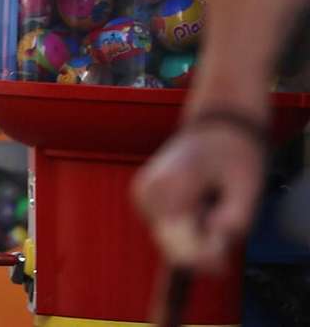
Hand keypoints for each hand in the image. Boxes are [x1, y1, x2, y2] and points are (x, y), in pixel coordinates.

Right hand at [134, 122, 266, 272]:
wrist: (218, 129)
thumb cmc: (235, 155)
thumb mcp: (249, 187)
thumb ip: (236, 219)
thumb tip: (215, 238)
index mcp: (171, 182)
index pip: (176, 238)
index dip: (202, 257)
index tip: (224, 261)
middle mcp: (148, 188)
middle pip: (169, 243)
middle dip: (199, 249)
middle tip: (223, 230)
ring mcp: (142, 192)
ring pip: (166, 239)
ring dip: (192, 238)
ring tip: (210, 210)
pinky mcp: (142, 196)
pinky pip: (164, 229)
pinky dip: (184, 229)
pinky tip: (198, 208)